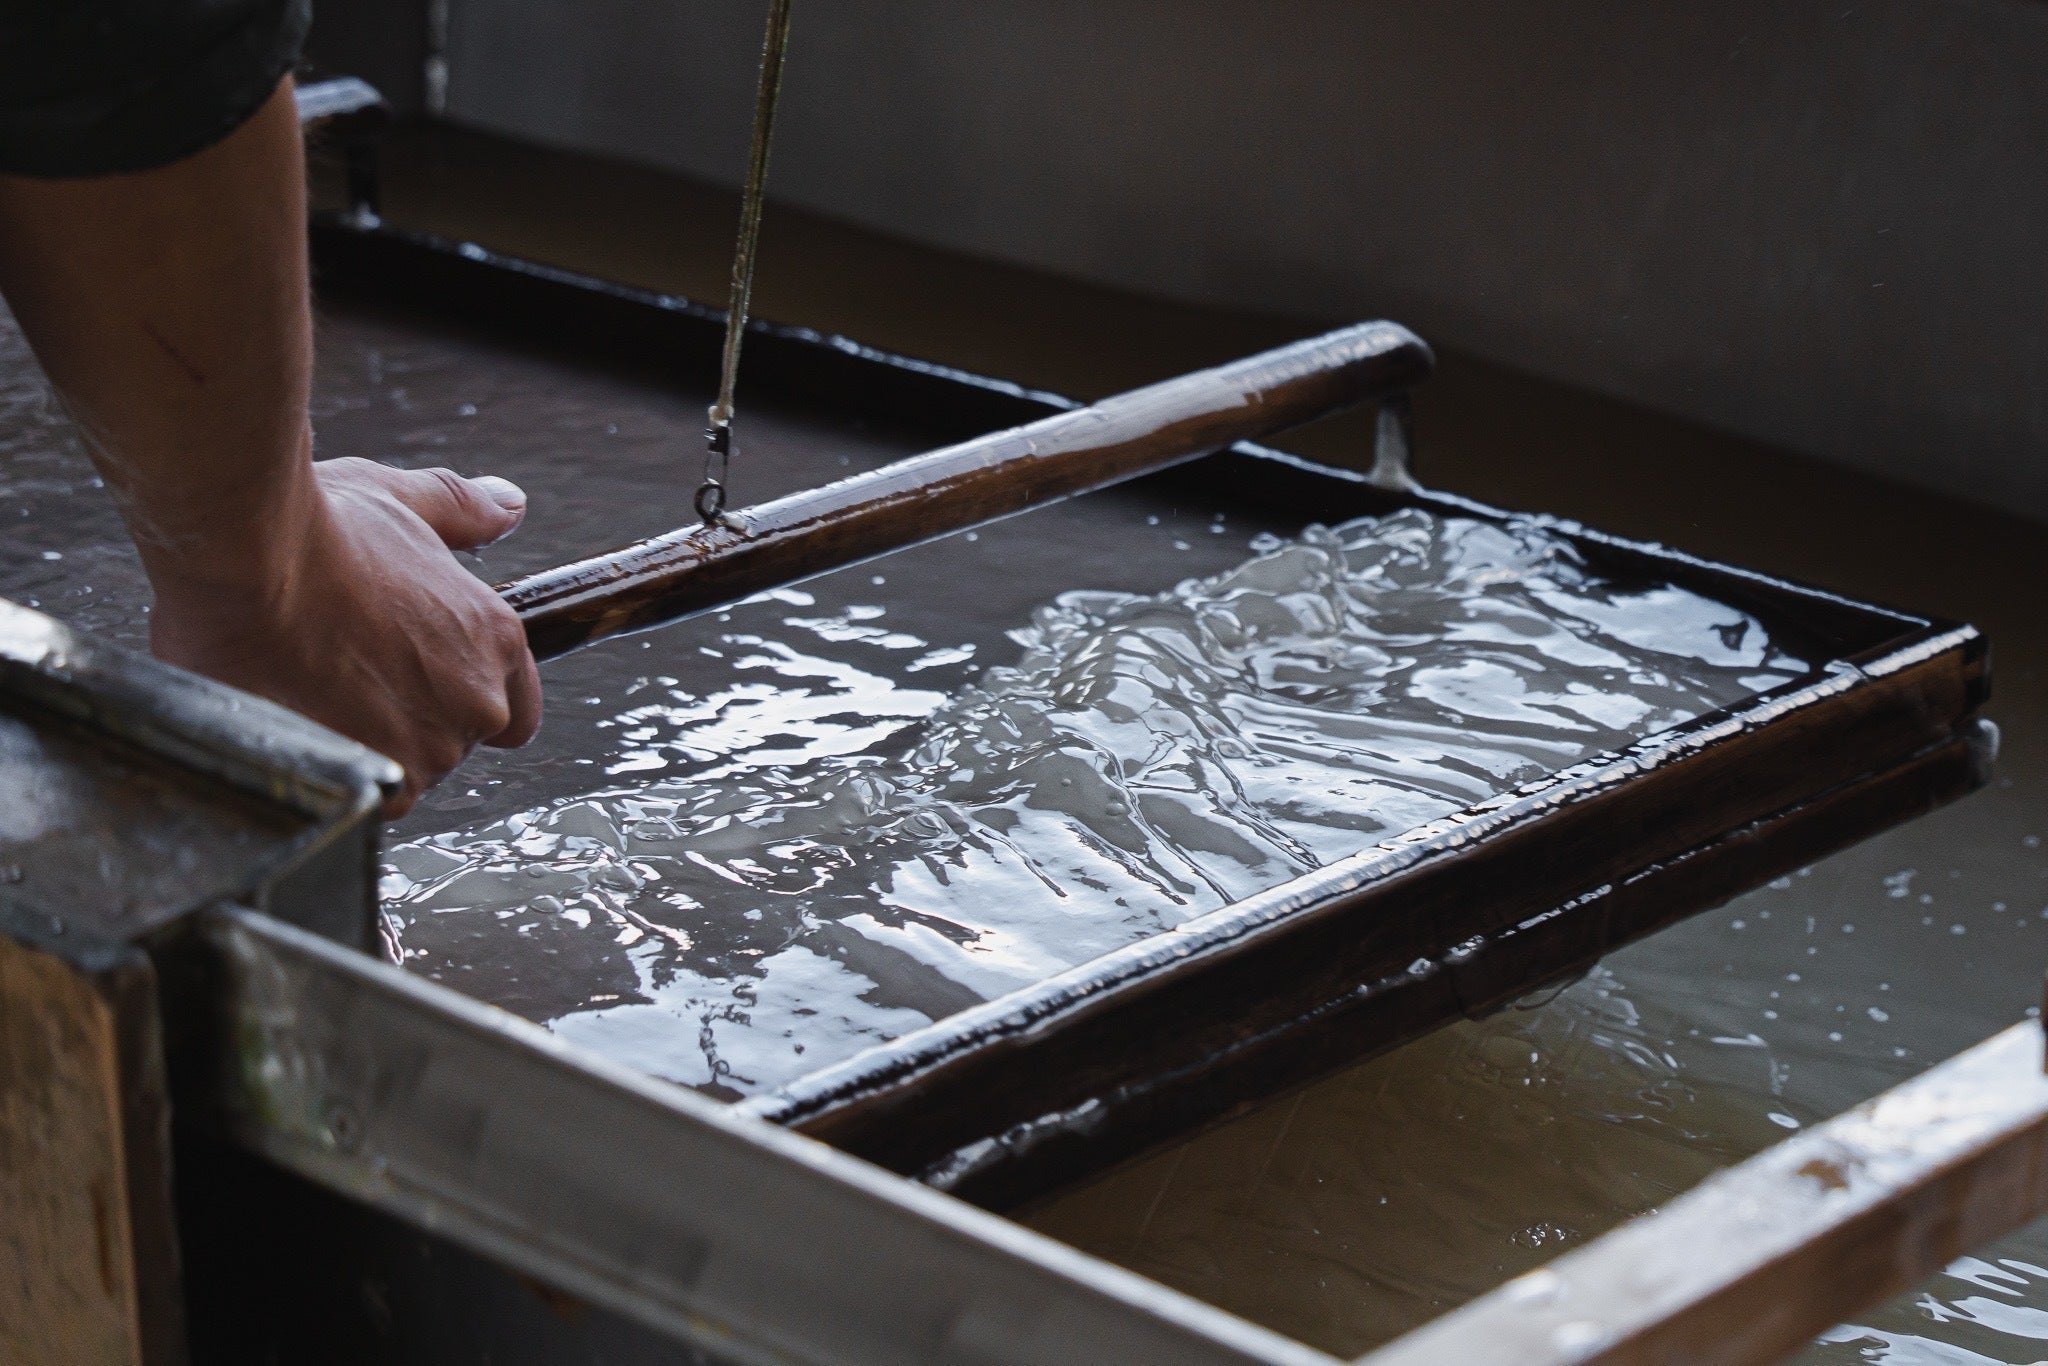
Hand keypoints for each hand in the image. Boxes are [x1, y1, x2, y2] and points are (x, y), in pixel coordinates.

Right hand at [148, 456, 542, 816]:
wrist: (246, 564)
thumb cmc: (317, 531)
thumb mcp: (403, 502)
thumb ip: (463, 512)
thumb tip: (507, 505)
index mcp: (497, 640)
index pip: (514, 710)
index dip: (461, 701)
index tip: (413, 683)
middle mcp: (479, 702)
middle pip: (451, 743)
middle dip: (403, 719)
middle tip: (344, 672)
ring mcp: (431, 749)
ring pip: (406, 773)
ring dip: (366, 747)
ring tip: (313, 693)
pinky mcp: (380, 784)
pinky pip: (367, 800)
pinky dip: (336, 773)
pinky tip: (301, 725)